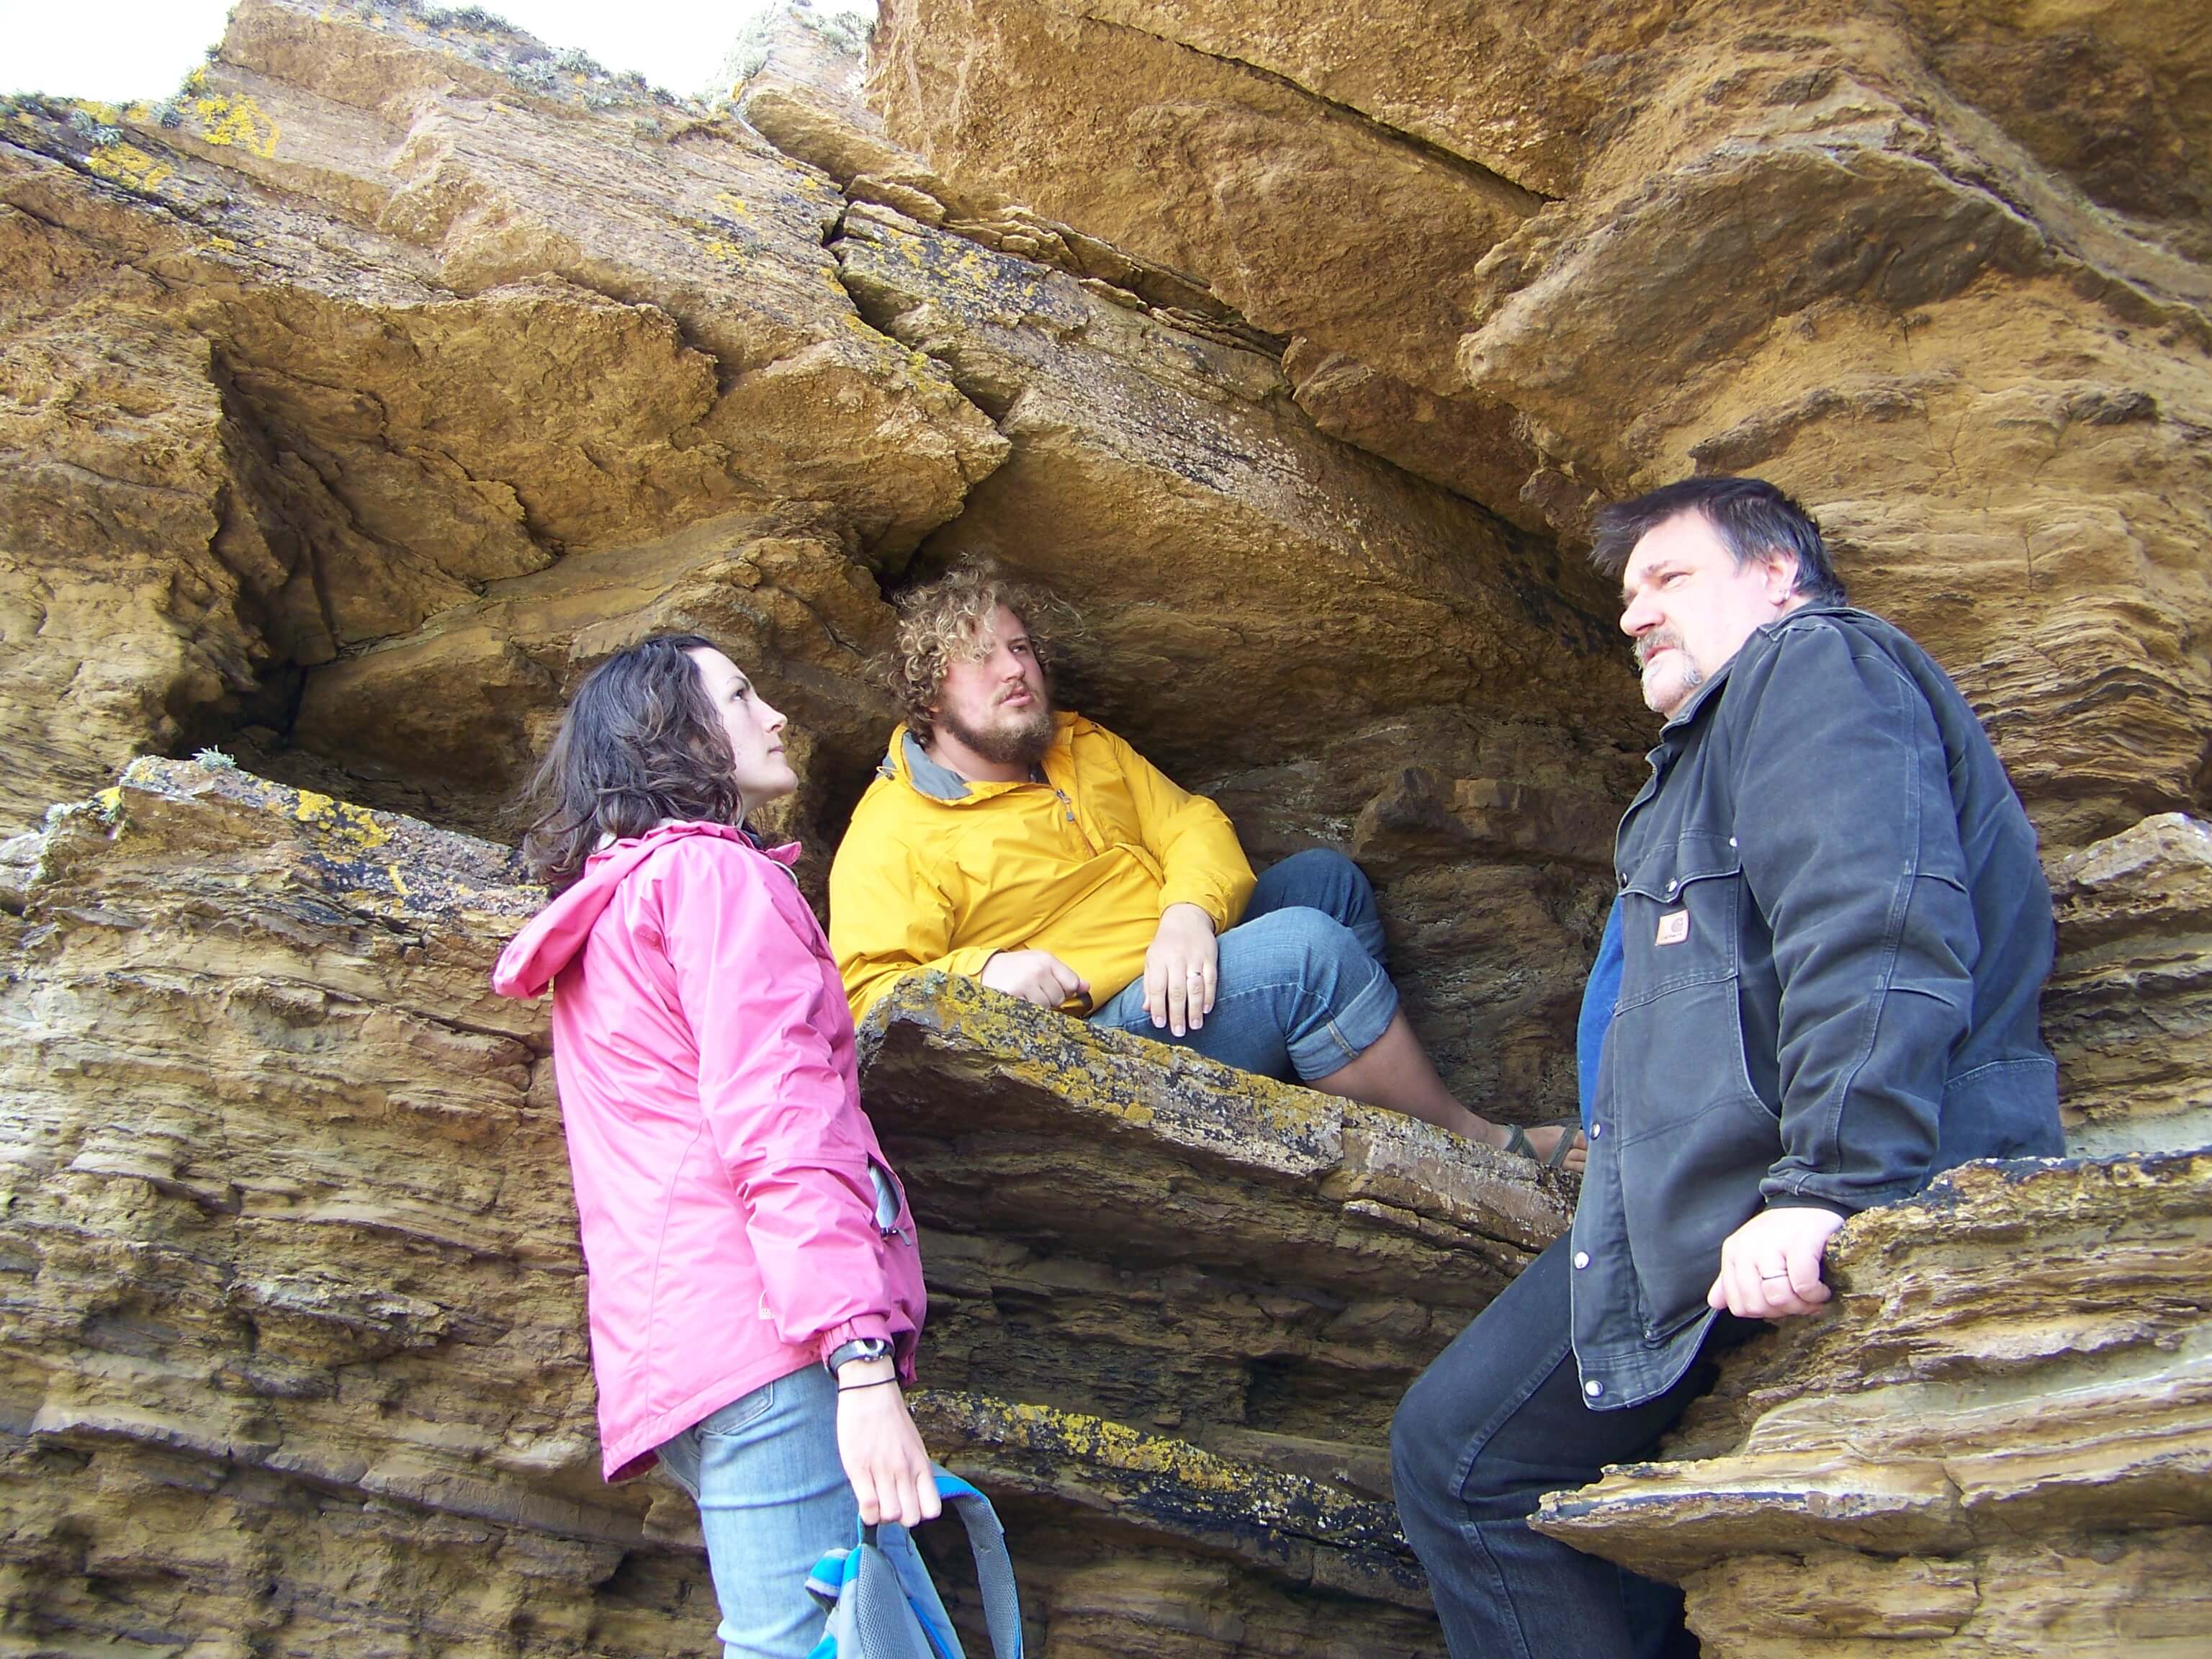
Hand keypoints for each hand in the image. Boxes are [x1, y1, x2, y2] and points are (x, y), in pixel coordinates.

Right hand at [834, 1361, 941, 1527]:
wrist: (871, 1392)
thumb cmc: (891, 1420)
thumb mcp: (914, 1446)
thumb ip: (914, 1471)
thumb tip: (909, 1497)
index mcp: (921, 1465)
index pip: (931, 1510)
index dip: (918, 1513)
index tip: (907, 1505)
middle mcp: (905, 1471)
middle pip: (909, 1518)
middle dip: (898, 1518)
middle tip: (888, 1503)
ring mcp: (883, 1470)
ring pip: (889, 1516)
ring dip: (881, 1516)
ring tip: (875, 1500)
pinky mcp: (859, 1469)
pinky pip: (868, 1506)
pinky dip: (867, 1512)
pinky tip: (864, 1500)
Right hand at [978, 949, 1088, 1009]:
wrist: (986, 969)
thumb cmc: (1017, 968)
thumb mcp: (1041, 964)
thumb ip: (1064, 975)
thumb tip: (1087, 987)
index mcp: (1047, 959)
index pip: (1072, 983)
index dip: (1064, 990)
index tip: (1052, 988)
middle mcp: (1038, 969)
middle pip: (1059, 998)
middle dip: (1049, 999)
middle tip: (1033, 991)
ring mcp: (1025, 983)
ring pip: (1046, 1007)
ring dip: (1037, 1007)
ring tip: (1025, 996)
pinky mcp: (1014, 996)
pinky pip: (1031, 1011)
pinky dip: (1026, 1011)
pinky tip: (1018, 1001)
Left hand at [1143, 903, 1218, 1035]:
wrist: (1186, 918)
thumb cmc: (1166, 944)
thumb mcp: (1152, 960)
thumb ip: (1149, 984)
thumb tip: (1146, 1009)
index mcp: (1158, 959)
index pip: (1156, 987)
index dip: (1158, 1007)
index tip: (1160, 1024)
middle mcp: (1176, 958)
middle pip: (1176, 990)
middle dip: (1177, 1013)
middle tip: (1178, 1032)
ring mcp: (1194, 957)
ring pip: (1195, 987)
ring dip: (1195, 1009)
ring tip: (1194, 1026)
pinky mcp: (1210, 957)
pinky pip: (1211, 979)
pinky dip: (1209, 996)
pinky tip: (1206, 1010)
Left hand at [1707, 1206, 1845, 1318]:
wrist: (1812, 1203)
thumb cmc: (1783, 1234)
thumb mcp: (1752, 1253)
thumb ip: (1733, 1279)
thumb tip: (1715, 1302)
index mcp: (1733, 1253)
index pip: (1737, 1305)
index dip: (1764, 1313)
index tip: (1782, 1304)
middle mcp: (1747, 1247)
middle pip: (1757, 1304)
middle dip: (1783, 1310)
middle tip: (1800, 1301)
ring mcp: (1772, 1243)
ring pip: (1777, 1296)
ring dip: (1801, 1305)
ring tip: (1812, 1296)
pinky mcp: (1800, 1242)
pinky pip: (1803, 1284)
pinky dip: (1815, 1294)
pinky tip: (1821, 1289)